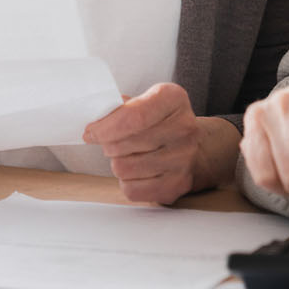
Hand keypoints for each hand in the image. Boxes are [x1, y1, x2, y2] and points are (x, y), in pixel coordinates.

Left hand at [83, 82, 237, 204]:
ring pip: (123, 168)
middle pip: (122, 144)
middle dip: (108, 144)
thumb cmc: (161, 123)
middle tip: (113, 142)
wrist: (196, 148)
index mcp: (173, 99)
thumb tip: (95, 120)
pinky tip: (139, 172)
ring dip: (118, 163)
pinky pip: (131, 189)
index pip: (132, 116)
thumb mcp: (145, 101)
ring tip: (130, 156)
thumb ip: (120, 107)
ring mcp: (183, 159)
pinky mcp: (177, 185)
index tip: (91, 132)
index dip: (104, 127)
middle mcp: (184, 128)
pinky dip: (127, 182)